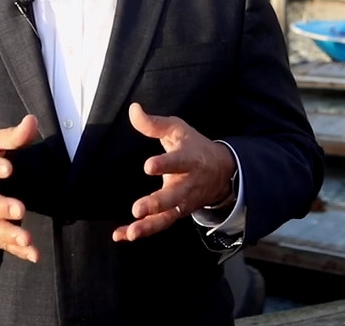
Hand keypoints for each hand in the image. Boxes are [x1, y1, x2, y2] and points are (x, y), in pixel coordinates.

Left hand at [112, 103, 235, 242]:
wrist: (222, 172)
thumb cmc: (194, 147)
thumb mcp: (178, 129)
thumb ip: (154, 123)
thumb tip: (133, 109)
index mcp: (189, 159)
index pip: (178, 161)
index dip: (165, 164)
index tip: (149, 166)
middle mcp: (188, 184)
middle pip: (173, 196)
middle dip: (156, 204)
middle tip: (138, 209)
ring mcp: (183, 202)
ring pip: (167, 216)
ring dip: (149, 226)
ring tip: (131, 233)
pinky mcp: (177, 213)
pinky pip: (160, 225)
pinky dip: (143, 231)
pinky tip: (122, 235)